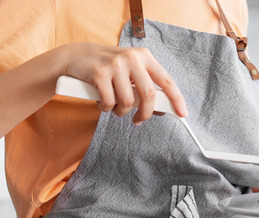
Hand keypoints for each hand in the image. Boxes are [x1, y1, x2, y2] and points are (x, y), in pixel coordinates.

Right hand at [62, 43, 187, 124]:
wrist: (76, 57)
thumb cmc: (108, 68)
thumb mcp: (130, 72)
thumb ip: (145, 87)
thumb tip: (162, 110)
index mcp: (144, 56)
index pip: (166, 80)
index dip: (176, 98)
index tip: (182, 113)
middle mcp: (132, 58)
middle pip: (149, 95)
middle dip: (145, 113)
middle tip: (139, 120)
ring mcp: (115, 64)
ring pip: (128, 102)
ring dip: (121, 112)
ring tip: (115, 107)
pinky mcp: (99, 73)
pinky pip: (110, 102)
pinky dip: (107, 108)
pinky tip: (103, 102)